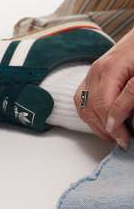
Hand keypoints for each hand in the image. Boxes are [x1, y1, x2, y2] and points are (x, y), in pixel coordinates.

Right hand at [73, 29, 133, 148]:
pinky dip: (89, 113)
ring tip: (113, 133)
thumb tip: (119, 121)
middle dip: (106, 128)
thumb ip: (131, 96)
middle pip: (91, 107)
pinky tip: (103, 120)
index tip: (126, 139)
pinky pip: (81, 99)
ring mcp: (91, 73)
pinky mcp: (91, 76)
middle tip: (123, 140)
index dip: (115, 126)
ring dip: (96, 124)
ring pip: (83, 105)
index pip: (104, 105)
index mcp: (110, 68)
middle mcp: (96, 70)